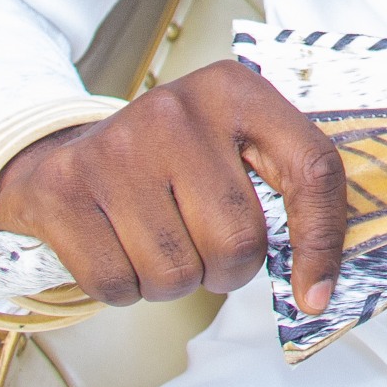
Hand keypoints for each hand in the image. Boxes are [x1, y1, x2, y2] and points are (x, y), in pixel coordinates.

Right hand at [0, 61, 346, 314]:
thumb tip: (319, 286)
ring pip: (177, 273)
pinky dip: (124, 288)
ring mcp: (115, 148)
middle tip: (202, 243)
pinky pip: (117, 285)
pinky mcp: (65, 189)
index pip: (311, 169)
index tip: (314, 295)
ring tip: (157, 240)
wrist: (65, 152)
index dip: (322, 241)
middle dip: (226, 268)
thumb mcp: (233, 144)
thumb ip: (287, 188)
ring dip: (174, 281)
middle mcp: (175, 111)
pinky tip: (118, 248)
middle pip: (237, 241)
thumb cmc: (169, 161)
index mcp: (234, 90)